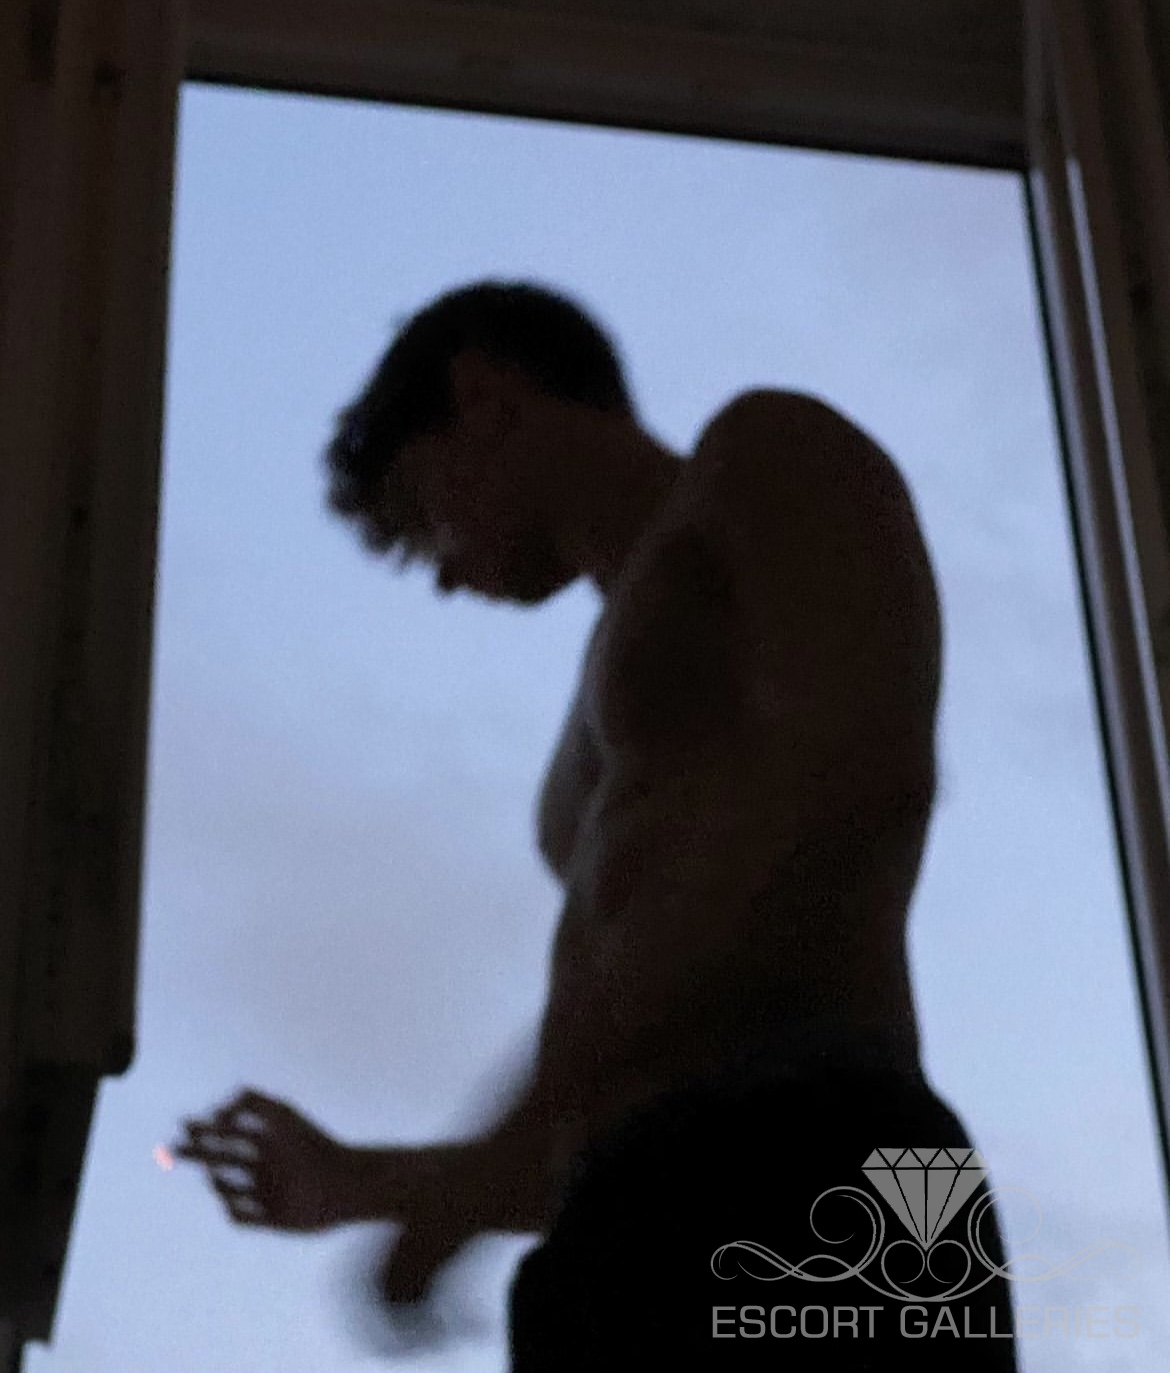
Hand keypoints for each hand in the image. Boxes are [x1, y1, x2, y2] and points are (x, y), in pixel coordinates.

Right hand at [175, 1089, 350, 1232]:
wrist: (347, 1182)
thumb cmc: (313, 1144)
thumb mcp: (281, 1113)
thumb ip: (250, 1102)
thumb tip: (216, 1116)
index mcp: (269, 1140)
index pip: (229, 1132)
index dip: (206, 1128)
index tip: (185, 1124)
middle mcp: (266, 1165)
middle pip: (222, 1157)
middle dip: (197, 1153)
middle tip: (171, 1150)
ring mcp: (268, 1192)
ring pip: (228, 1189)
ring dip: (216, 1181)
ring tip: (216, 1171)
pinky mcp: (273, 1218)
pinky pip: (240, 1217)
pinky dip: (230, 1209)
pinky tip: (231, 1199)